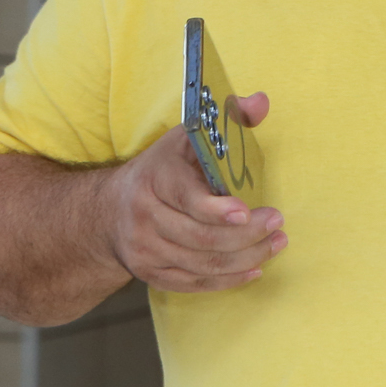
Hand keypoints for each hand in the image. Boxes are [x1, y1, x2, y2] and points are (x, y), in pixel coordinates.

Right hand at [101, 92, 285, 292]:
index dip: (217, 209)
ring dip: (245, 258)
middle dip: (246, 236)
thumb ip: (228, 118)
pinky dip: (227, 281)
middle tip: (278, 226)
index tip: (247, 211)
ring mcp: (145, 250)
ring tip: (276, 244)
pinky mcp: (150, 274)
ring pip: (201, 264)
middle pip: (200, 237)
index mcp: (155, 178)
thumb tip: (261, 102)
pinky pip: (193, 284)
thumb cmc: (162, 168)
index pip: (186, 199)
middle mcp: (144, 217)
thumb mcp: (187, 136)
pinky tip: (254, 270)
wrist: (108, 210)